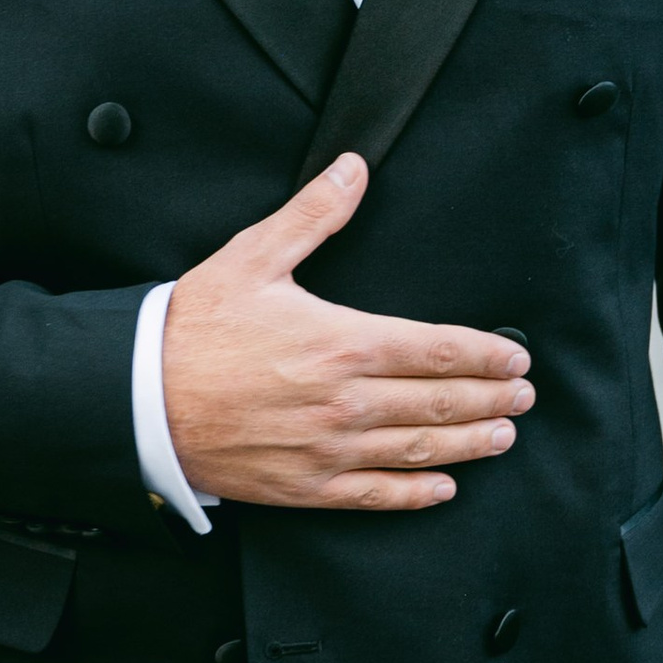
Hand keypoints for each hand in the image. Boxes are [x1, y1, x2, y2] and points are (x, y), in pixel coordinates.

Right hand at [160, 153, 530, 509]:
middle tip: (524, 396)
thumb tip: (354, 167)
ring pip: (419, 449)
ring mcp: (329, 449)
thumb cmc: (193, 327)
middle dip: (492, 399)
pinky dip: (416, 493)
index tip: (516, 357)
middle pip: (441, 402)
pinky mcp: (307, 486)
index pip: (437, 349)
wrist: (138, 398)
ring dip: (471, 443)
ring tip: (503, 436)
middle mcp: (346, 401)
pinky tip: (443, 488)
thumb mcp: (253, 257)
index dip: (485, 355)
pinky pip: (376, 495)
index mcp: (342, 341)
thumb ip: (313, 214)